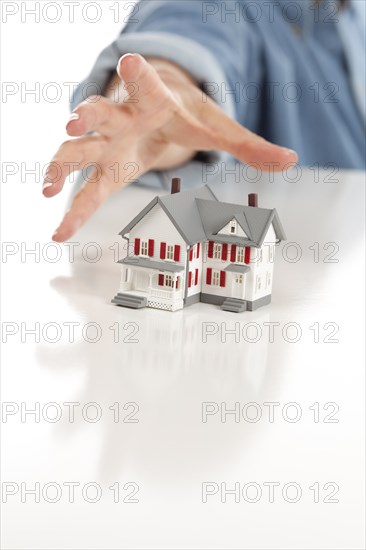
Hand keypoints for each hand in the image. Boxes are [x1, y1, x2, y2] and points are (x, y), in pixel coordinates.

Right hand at [44, 53, 296, 241]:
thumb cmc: (185, 115)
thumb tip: (292, 160)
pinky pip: (84, 188)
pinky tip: (59, 231)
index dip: (141, 76)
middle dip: (89, 116)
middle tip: (75, 122)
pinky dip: (71, 208)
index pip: (147, 85)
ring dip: (62, 165)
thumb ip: (252, 146)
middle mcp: (124, 119)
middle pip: (102, 114)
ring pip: (79, 152)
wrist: (155, 106)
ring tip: (49, 188)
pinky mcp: (104, 167)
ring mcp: (108, 144)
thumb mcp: (220, 128)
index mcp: (154, 102)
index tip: (131, 61)